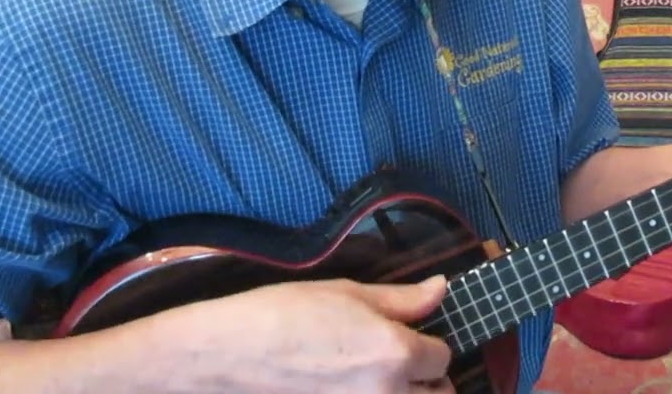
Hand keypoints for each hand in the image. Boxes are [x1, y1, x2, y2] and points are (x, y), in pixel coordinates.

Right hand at [169, 274, 454, 392]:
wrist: (228, 355)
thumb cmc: (284, 314)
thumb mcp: (347, 293)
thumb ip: (402, 299)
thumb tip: (441, 288)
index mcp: (396, 354)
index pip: (443, 357)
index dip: (428, 343)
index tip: (409, 336)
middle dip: (428, 380)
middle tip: (403, 364)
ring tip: (378, 378)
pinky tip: (351, 390)